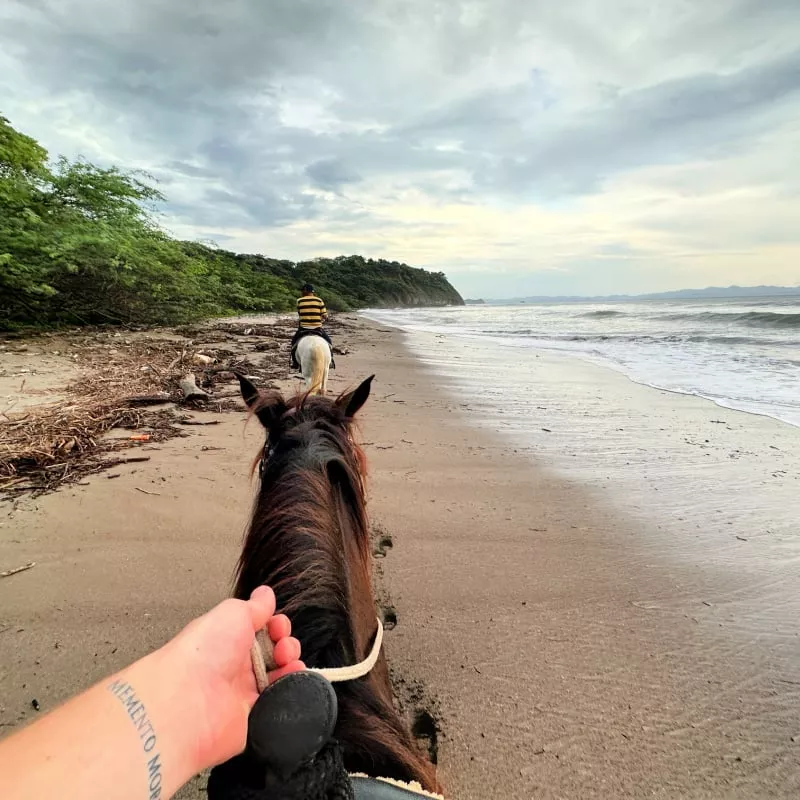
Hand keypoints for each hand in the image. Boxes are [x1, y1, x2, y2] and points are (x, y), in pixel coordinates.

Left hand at [160, 586, 303, 770]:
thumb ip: (255, 606)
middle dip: (286, 644)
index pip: (260, 630)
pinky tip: (291, 681)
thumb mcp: (232, 613)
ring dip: (291, 665)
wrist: (187, 704)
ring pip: (278, 677)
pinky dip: (290, 692)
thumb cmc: (200, 655)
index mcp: (226, 639)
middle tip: (281, 646)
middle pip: (273, 653)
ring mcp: (242, 693)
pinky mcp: (251, 719)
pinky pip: (278, 704)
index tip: (278, 625)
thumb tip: (265, 594)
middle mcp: (233, 666)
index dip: (276, 625)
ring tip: (288, 662)